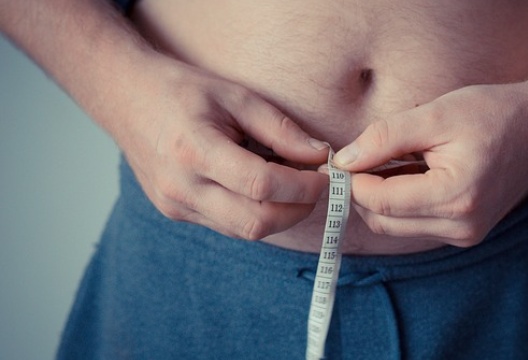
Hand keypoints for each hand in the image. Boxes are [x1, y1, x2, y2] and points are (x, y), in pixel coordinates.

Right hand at [109, 58, 328, 239]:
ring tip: (292, 185)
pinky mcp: (177, 213)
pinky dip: (256, 213)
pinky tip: (264, 190)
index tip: (326, 175)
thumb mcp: (236, 96)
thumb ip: (280, 129)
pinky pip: (229, 226)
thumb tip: (320, 155)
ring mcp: (176, 206)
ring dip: (279, 215)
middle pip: (256, 222)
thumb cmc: (182, 90)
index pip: (261, 186)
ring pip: (244, 232)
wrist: (125, 98)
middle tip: (317, 186)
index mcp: (194, 150)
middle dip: (298, 209)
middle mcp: (181, 187)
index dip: (303, 186)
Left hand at [333, 82, 527, 246]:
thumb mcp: (435, 115)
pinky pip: (416, 225)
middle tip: (362, 156)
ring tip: (395, 160)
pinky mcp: (466, 233)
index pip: (380, 202)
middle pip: (383, 221)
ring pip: (396, 226)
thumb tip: (344, 161)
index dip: (353, 180)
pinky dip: (403, 203)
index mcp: (455, 197)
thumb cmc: (494, 114)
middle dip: (363, 191)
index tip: (343, 157)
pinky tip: (413, 173)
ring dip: (382, 197)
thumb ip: (385, 138)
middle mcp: (461, 226)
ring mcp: (465, 234)